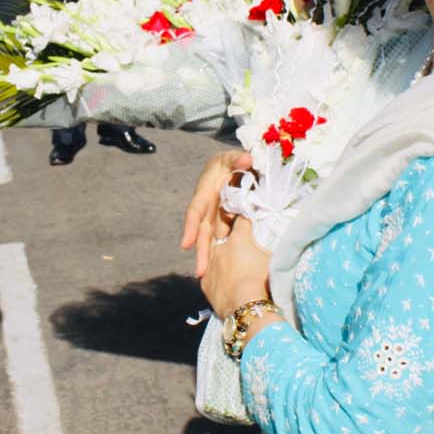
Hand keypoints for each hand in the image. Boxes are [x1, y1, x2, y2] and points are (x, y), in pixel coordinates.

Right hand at [180, 150, 250, 277]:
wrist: (235, 165)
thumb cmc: (231, 160)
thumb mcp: (233, 156)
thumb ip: (239, 158)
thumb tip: (247, 159)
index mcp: (205, 192)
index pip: (196, 211)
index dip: (190, 228)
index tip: (186, 244)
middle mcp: (207, 208)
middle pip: (201, 232)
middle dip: (200, 252)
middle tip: (200, 273)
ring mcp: (215, 216)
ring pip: (210, 239)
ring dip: (207, 257)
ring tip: (206, 277)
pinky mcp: (225, 221)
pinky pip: (222, 239)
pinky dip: (220, 253)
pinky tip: (220, 270)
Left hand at [199, 216, 271, 319]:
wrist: (246, 307)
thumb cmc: (263, 280)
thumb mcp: (273, 260)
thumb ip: (268, 247)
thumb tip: (277, 242)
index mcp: (239, 239)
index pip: (242, 220)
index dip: (247, 219)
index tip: (249, 219)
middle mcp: (220, 247)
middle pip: (223, 234)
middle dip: (230, 234)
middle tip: (238, 238)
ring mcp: (210, 264)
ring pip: (212, 254)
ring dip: (221, 255)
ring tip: (230, 263)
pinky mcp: (205, 282)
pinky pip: (209, 273)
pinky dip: (216, 275)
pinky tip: (223, 280)